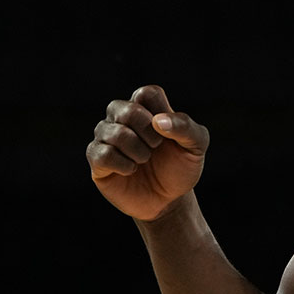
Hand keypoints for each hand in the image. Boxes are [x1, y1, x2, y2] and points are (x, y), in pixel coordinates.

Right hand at [86, 85, 209, 220]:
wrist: (169, 199)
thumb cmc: (181, 167)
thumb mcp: (196, 146)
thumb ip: (185, 127)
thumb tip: (158, 121)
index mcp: (147, 108)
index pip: (146, 93)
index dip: (160, 113)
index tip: (168, 132)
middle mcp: (122, 118)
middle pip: (125, 109)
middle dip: (146, 132)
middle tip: (156, 146)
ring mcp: (107, 138)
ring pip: (111, 131)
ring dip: (136, 150)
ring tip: (144, 160)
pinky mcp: (97, 160)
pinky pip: (101, 154)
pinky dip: (122, 164)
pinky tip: (131, 170)